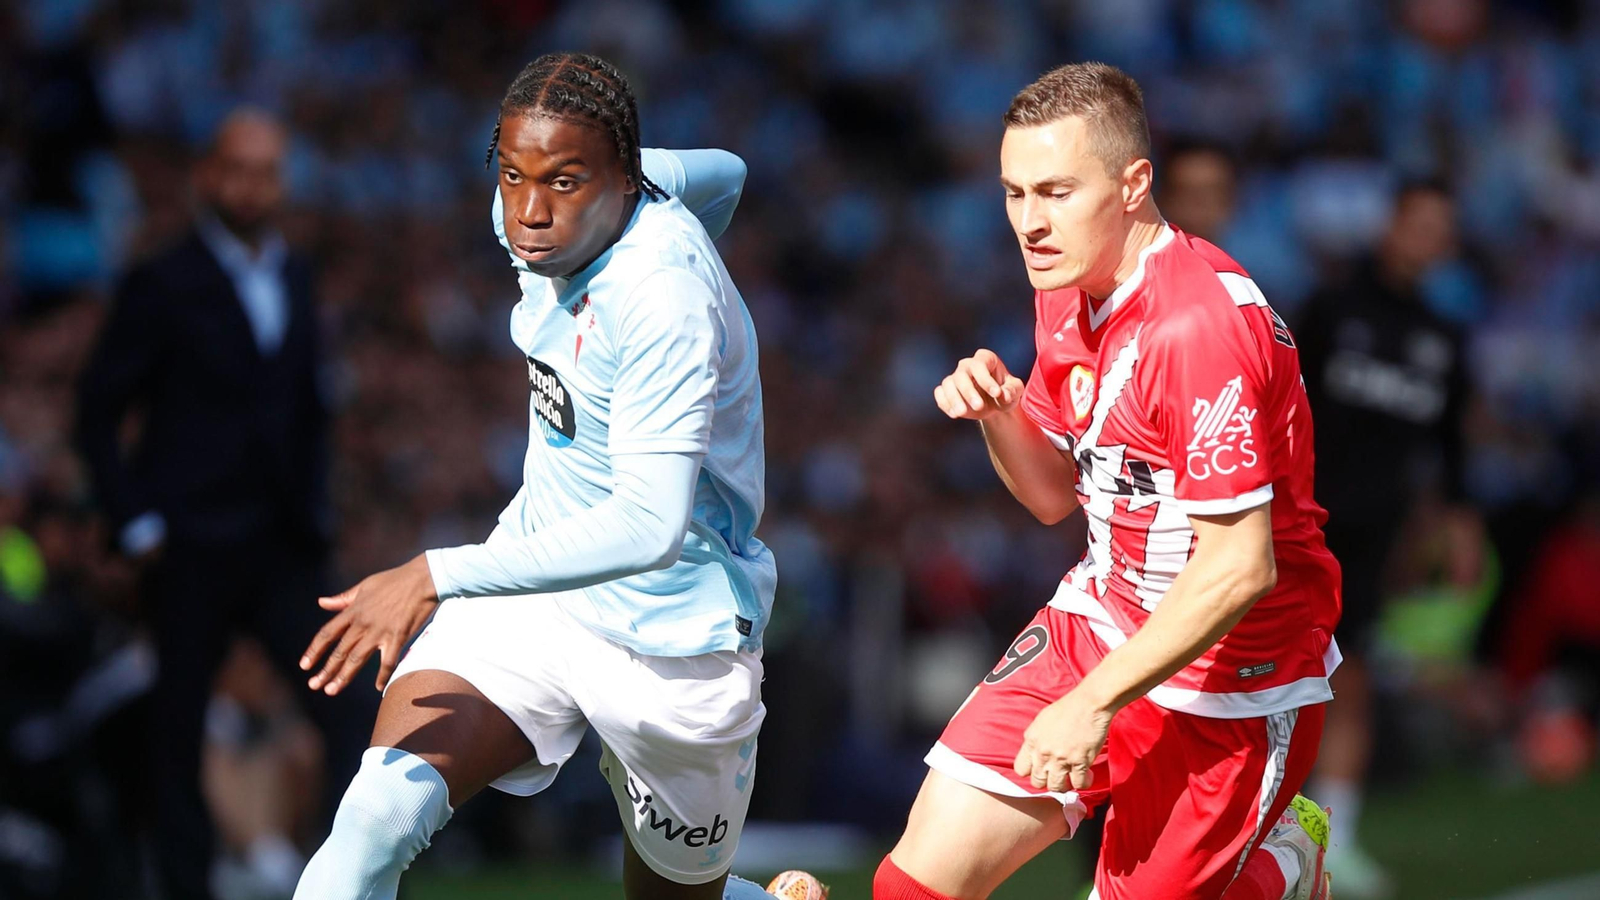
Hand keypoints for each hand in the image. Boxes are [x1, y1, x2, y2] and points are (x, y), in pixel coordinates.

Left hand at [300, 555, 438, 695]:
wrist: (424, 578)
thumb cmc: (395, 580)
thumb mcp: (365, 586)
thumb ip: (343, 599)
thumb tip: (321, 602)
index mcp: (354, 611)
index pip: (327, 634)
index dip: (314, 650)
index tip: (304, 665)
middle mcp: (363, 623)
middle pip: (339, 651)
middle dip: (325, 670)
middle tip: (314, 685)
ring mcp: (380, 631)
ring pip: (356, 659)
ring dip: (343, 677)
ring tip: (331, 691)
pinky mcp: (398, 637)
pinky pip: (388, 662)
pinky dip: (383, 676)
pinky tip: (378, 688)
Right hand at [934, 349, 1023, 420]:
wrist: (994, 405)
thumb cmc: (1006, 393)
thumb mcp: (1015, 391)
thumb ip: (1013, 390)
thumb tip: (1004, 395)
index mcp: (985, 359)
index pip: (980, 365)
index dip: (986, 379)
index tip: (996, 393)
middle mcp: (967, 365)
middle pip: (962, 374)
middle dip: (969, 391)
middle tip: (979, 406)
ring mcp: (955, 377)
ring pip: (948, 383)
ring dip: (954, 398)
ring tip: (962, 413)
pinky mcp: (946, 390)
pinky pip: (940, 394)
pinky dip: (945, 403)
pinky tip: (955, 414)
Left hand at [1013, 690, 1112, 791]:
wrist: (1089, 703)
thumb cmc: (1068, 708)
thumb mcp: (1041, 721)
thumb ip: (1036, 739)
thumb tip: (1035, 753)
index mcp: (1031, 740)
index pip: (1020, 769)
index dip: (1031, 772)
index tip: (1040, 769)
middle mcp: (1043, 752)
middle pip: (1037, 782)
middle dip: (1047, 780)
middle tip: (1057, 774)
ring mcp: (1061, 759)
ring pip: (1056, 787)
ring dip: (1064, 785)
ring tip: (1071, 777)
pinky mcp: (1080, 762)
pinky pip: (1078, 784)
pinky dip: (1083, 782)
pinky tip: (1086, 774)